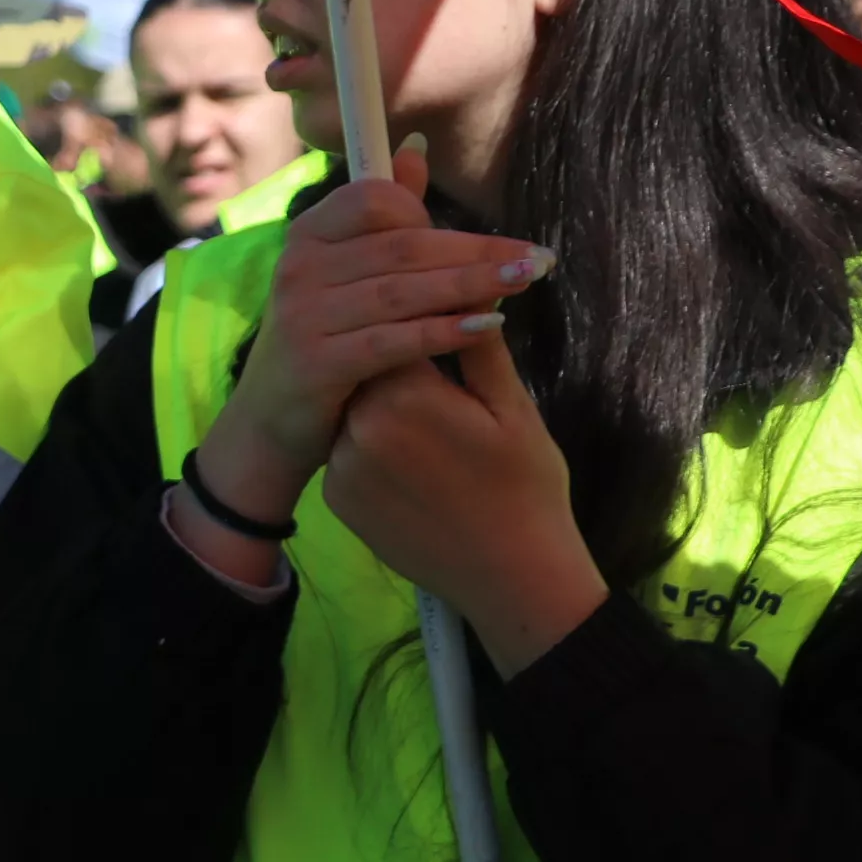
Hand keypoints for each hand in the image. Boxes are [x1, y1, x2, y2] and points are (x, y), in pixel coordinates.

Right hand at [194, 137, 551, 527]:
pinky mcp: (316, 363)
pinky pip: (393, 340)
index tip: (495, 237)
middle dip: (477, 251)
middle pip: (402, 246)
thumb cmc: (322, 342)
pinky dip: (444, 331)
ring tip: (526, 282)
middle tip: (540, 259)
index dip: (438, 213)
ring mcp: (303, 315)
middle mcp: (299, 268)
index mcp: (308, 237)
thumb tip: (414, 149)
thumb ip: (380, 217)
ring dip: (471, 284)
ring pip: (402, 290)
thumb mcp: (342, 274)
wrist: (269, 424)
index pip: (375, 201)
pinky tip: (488, 326)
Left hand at [322, 325, 608, 672]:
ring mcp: (340, 466)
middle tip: (431, 360)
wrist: (512, 577)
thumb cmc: (526, 487)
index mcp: (404, 394)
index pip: (398, 325)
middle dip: (397, 349)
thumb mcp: (513, 408)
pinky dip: (368, 440)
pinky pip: (346, 449)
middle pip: (370, 363)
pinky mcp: (335, 498)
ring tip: (422, 410)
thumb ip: (480, 345)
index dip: (422, 309)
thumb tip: (472, 284)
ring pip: (353, 405)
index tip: (441, 303)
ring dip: (379, 394)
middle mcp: (358, 426)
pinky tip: (406, 450)